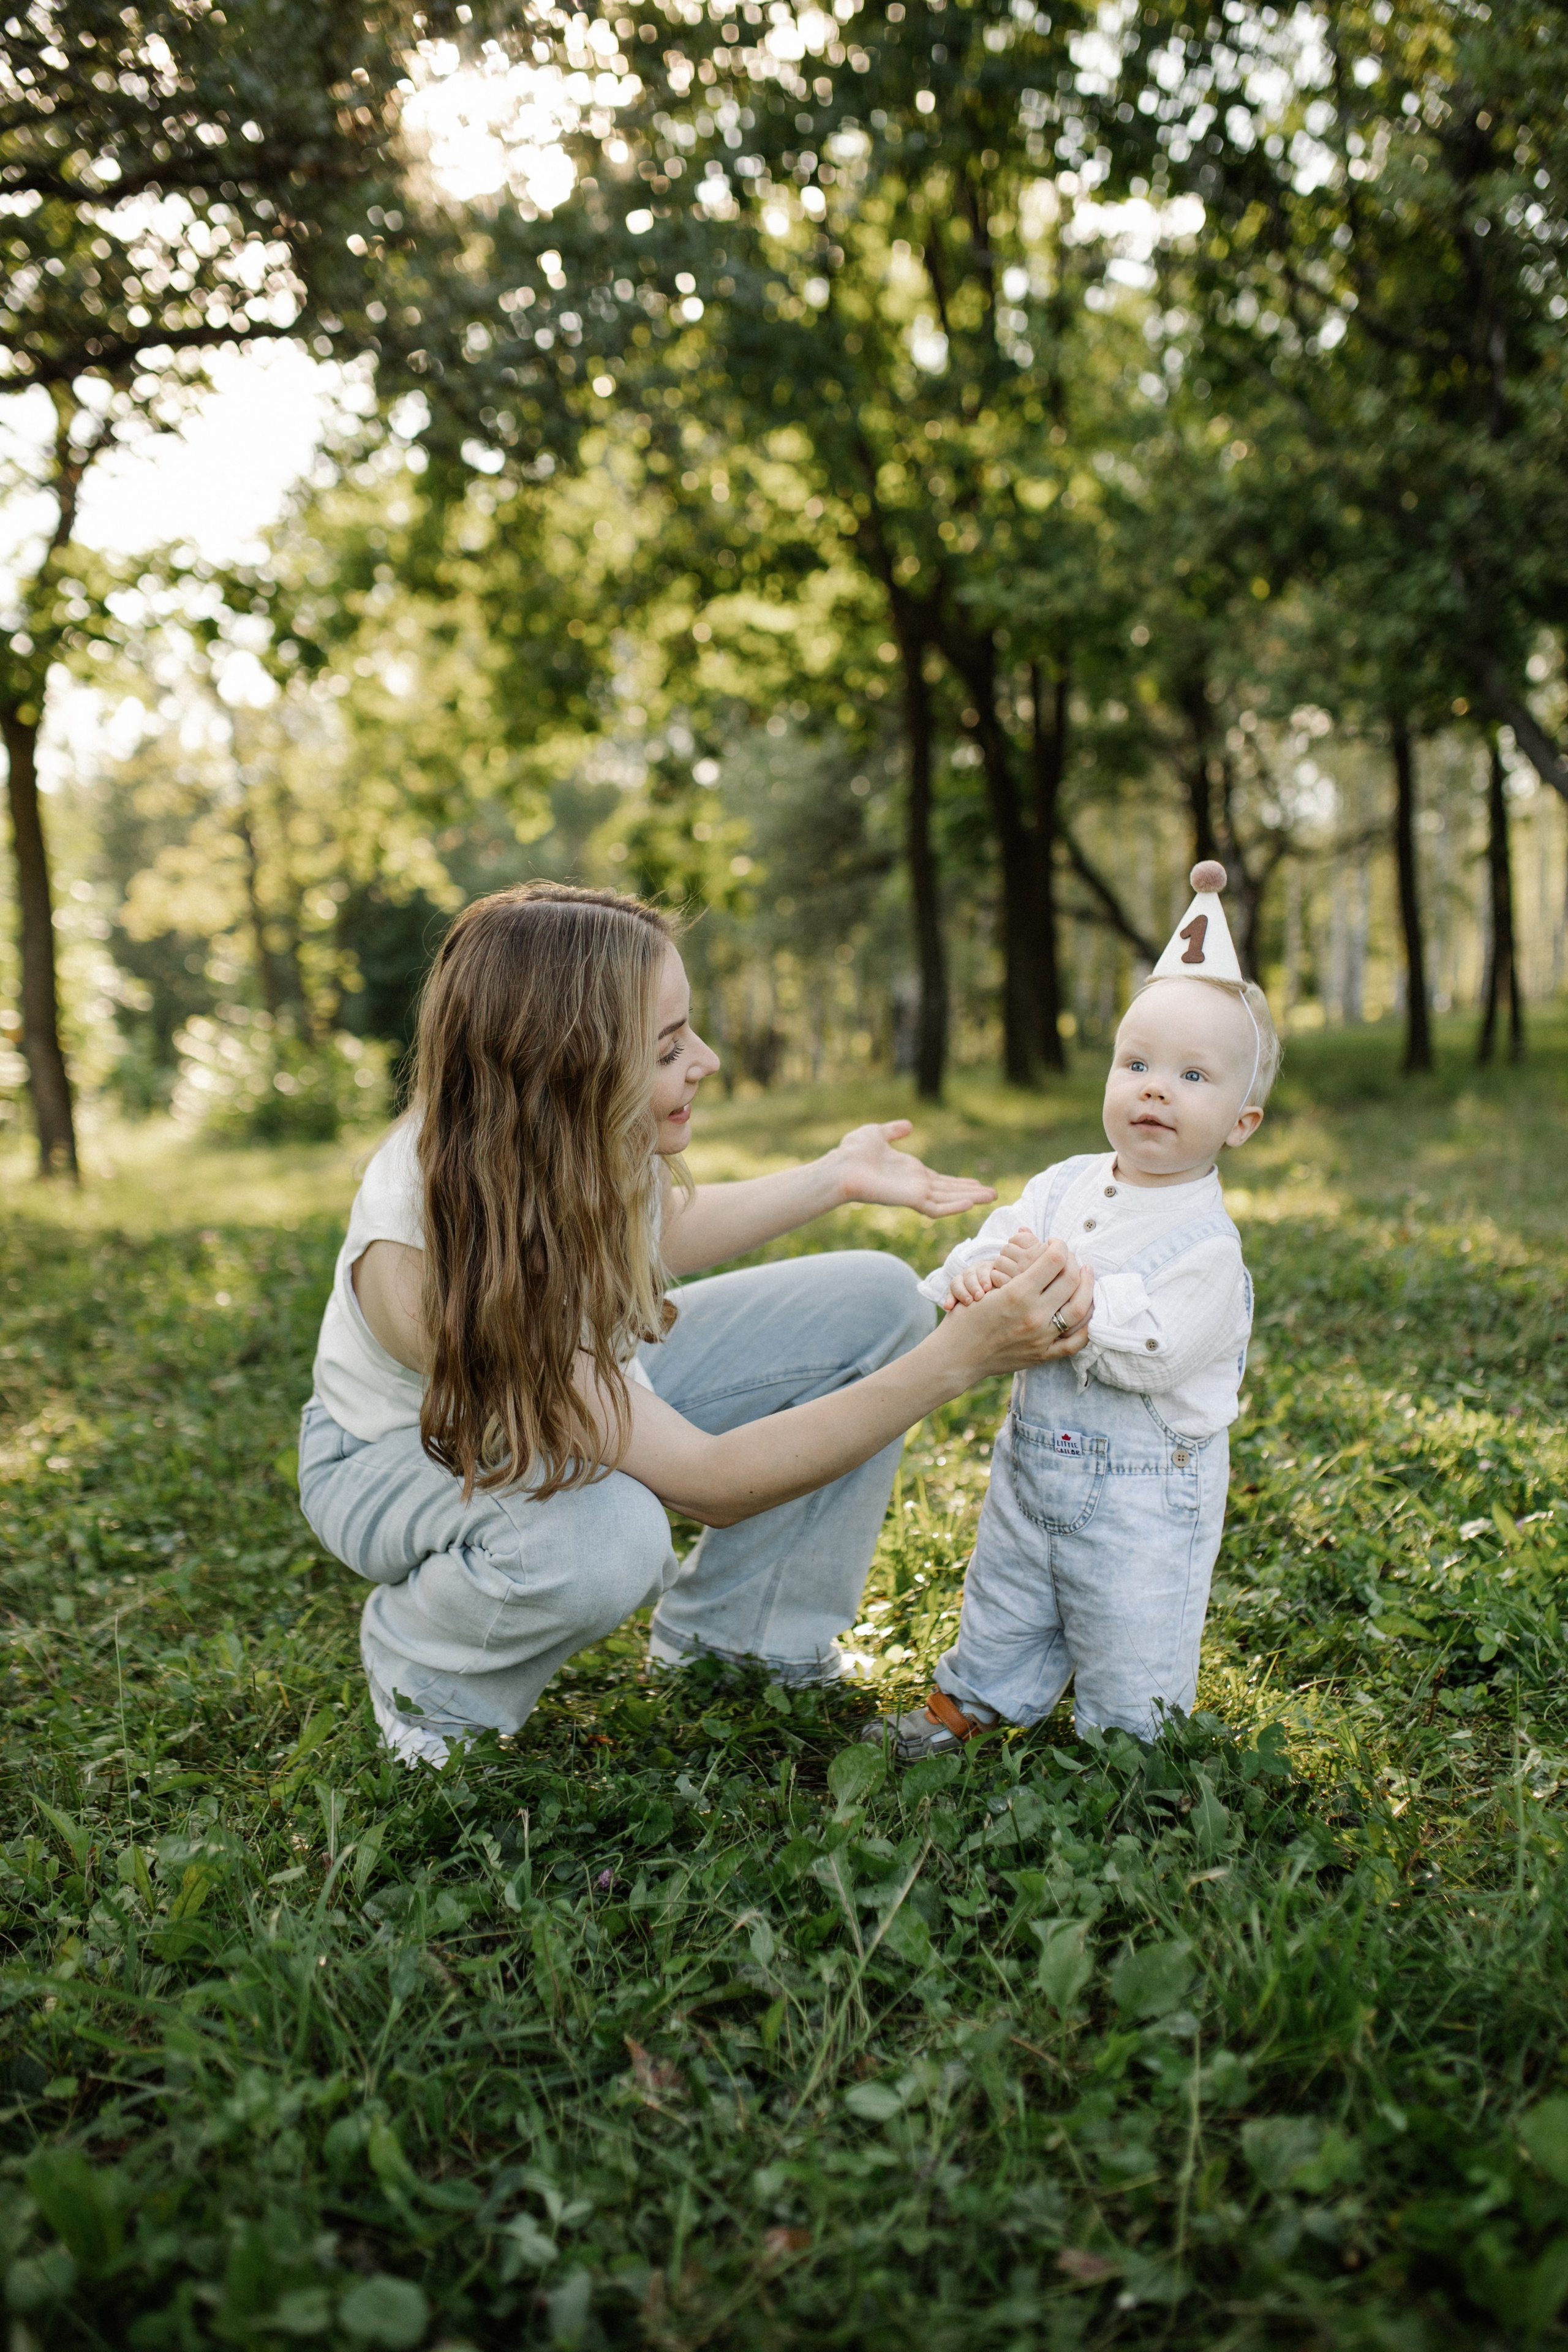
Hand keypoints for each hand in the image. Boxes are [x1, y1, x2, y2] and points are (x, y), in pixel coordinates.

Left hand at [830, 1121, 996, 1218]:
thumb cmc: (853, 1152)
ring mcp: (914, 1193)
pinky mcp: (910, 1200)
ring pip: (949, 1199)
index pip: (940, 1180)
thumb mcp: (877, 1134)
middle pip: (950, 1191)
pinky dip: (954, 1206)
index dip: (959, 1182)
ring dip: (971, 1198)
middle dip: (971, 1192)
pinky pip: (936, 1207)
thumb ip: (894, 1131)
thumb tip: (908, 1125)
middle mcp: (915, 1185)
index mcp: (910, 1172)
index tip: (977, 1182)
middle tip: (994, 1193)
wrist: (841, 1167)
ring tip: (992, 1197)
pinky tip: (971, 1202)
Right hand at [939, 1237, 1095, 1378]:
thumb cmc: (967, 1316)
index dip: (1059, 1245)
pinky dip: (1087, 1325)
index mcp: (1017, 1294)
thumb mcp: (985, 1285)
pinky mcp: (1043, 1355)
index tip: (1055, 1242)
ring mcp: (1041, 1337)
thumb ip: (1016, 1266)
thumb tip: (1040, 1244)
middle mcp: (1033, 1315)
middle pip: (1071, 1280)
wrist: (957, 1355)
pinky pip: (1076, 1342)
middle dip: (1074, 1261)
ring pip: (1080, 1309)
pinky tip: (1087, 1309)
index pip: (1054, 1260)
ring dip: (1088, 1287)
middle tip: (1069, 1257)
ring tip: (1086, 1275)